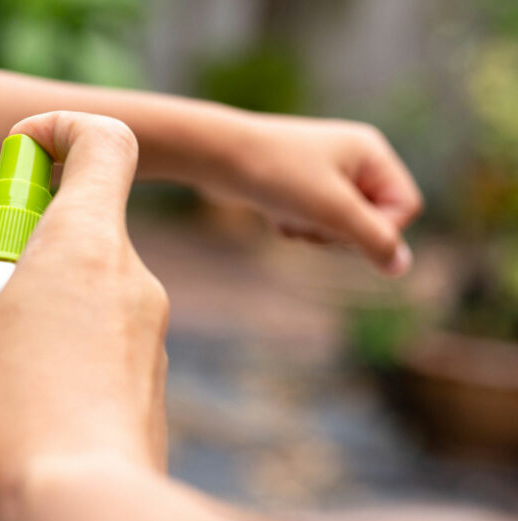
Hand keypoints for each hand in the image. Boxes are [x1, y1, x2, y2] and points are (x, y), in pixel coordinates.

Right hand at [0, 111, 168, 520]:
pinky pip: (57, 391)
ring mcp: (137, 354)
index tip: (10, 160)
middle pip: (40, 258)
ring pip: (37, 338)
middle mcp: (125, 290)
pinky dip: (2, 421)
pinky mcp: (133, 410)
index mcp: (84, 246)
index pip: (102, 142)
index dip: (54, 134)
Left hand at [200, 114, 422, 275]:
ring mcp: (324, 172)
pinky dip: (295, 225)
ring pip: (339, 227)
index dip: (380, 229)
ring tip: (288, 212)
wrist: (216, 156)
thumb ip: (372, 239)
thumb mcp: (332, 211)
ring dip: (314, 231)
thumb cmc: (277, 176)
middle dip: (339, 231)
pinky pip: (312, 222)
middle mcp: (352, 158)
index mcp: (371, 152)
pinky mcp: (298, 186)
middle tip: (309, 217)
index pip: (406, 207)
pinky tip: (273, 212)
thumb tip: (401, 266)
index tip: (343, 227)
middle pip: (372, 221)